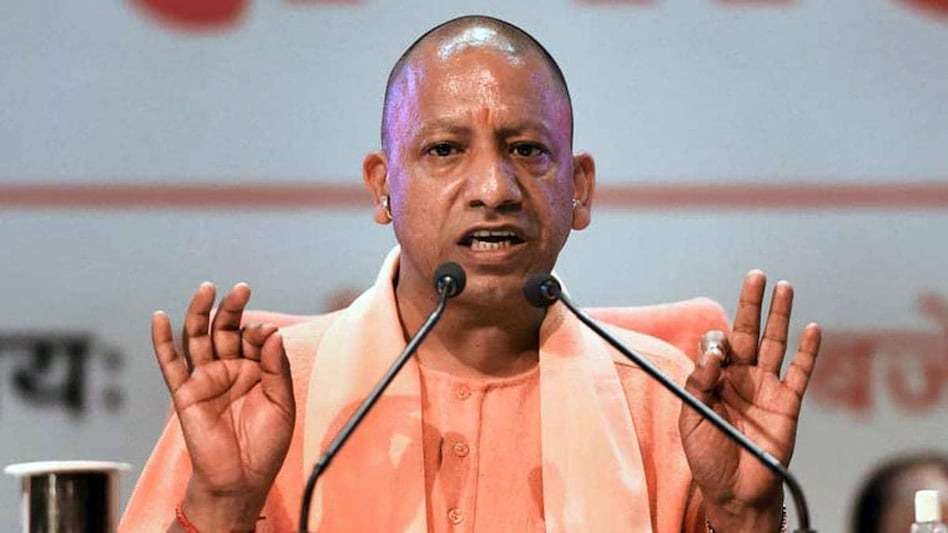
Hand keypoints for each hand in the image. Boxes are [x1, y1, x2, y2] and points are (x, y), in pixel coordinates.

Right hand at [152, 282, 294, 529]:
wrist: (241, 478)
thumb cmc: (266, 444)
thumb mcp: (282, 403)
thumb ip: (276, 368)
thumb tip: (271, 333)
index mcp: (256, 368)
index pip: (254, 337)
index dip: (259, 332)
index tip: (266, 334)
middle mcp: (229, 368)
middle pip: (225, 329)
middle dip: (232, 308)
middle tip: (241, 290)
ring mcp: (206, 378)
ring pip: (198, 339)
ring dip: (200, 313)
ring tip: (206, 289)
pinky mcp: (185, 393)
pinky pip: (170, 365)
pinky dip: (162, 342)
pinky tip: (159, 318)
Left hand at [678, 271, 820, 529]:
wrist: (736, 491)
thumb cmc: (708, 458)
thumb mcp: (691, 418)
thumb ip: (699, 383)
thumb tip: (713, 352)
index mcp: (714, 379)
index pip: (717, 344)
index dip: (715, 345)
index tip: (716, 360)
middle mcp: (741, 378)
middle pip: (747, 331)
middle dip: (750, 303)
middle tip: (755, 275)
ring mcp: (766, 388)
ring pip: (775, 344)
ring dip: (779, 315)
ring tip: (783, 286)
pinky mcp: (789, 404)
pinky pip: (800, 373)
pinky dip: (808, 351)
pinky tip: (812, 328)